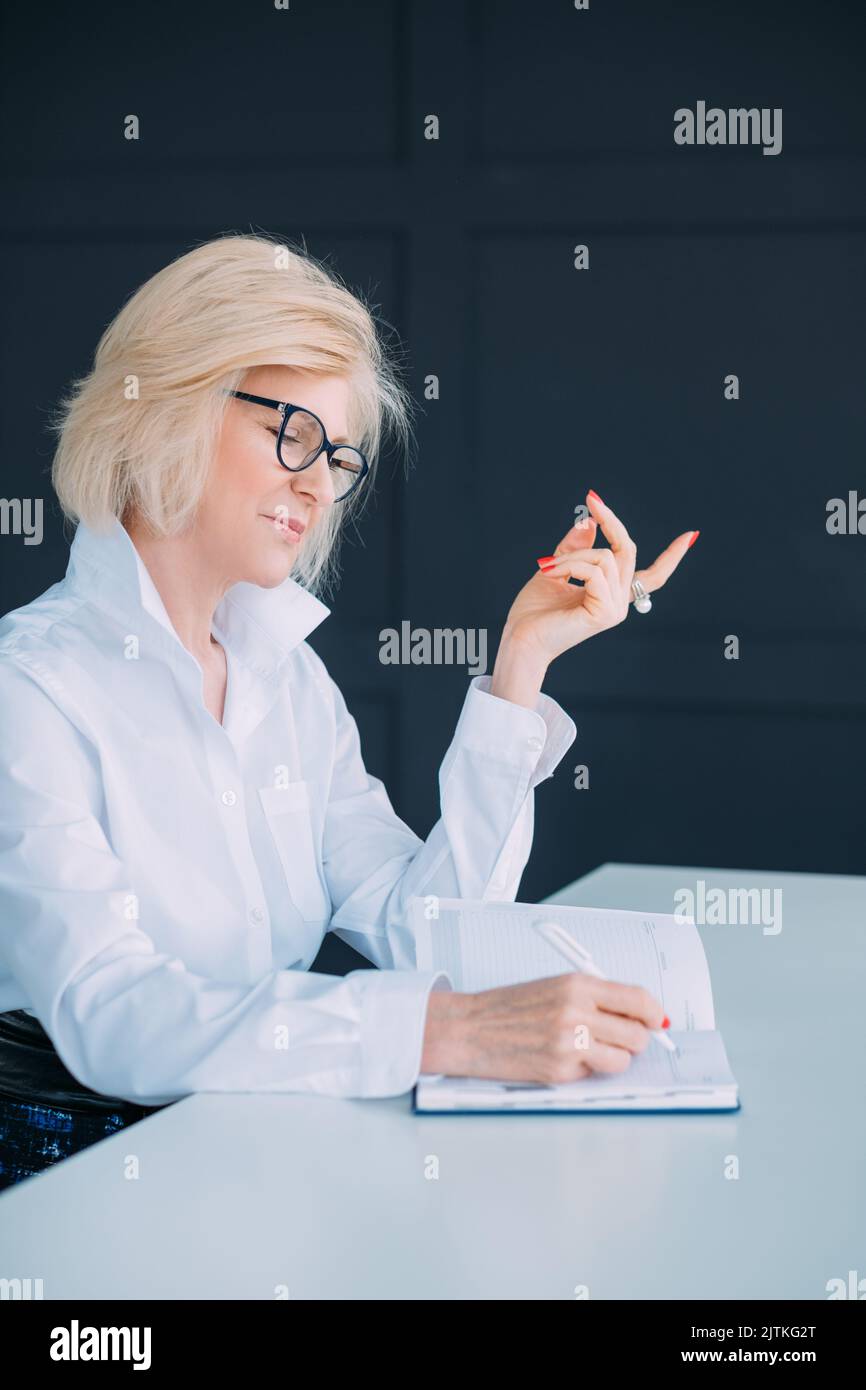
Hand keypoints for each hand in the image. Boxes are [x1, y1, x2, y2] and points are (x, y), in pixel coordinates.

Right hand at [421, 973, 665, 1084]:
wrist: (470, 1028)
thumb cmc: (509, 1007)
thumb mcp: (554, 987)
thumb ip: (595, 997)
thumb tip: (637, 1016)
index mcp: (578, 985)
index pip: (638, 999)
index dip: (654, 1013)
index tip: (658, 1020)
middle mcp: (577, 1012)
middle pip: (637, 1035)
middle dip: (635, 1040)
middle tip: (620, 1038)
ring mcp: (569, 1044)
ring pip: (622, 1060)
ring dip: (613, 1058)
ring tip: (590, 1050)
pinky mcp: (560, 1071)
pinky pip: (594, 1075)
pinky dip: (587, 1070)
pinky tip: (564, 1058)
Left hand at [498, 489, 697, 668]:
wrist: (521, 640)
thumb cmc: (534, 612)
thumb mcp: (557, 568)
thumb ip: (575, 547)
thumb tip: (589, 521)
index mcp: (612, 594)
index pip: (653, 575)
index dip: (673, 556)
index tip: (691, 535)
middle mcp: (619, 603)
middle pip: (628, 551)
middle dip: (612, 521)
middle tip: (592, 499)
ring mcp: (615, 609)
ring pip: (605, 557)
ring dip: (573, 554)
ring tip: (547, 566)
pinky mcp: (605, 613)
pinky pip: (594, 571)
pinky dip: (570, 565)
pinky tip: (550, 573)